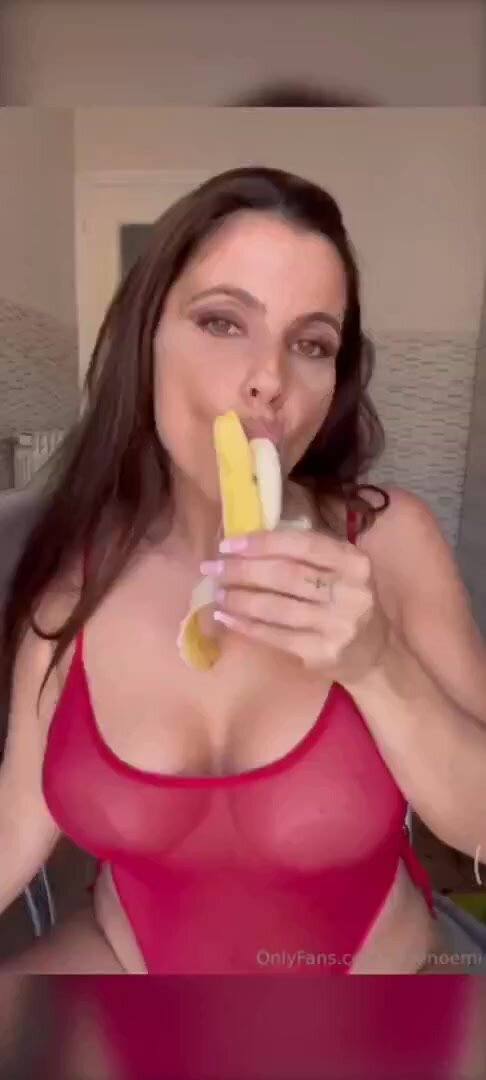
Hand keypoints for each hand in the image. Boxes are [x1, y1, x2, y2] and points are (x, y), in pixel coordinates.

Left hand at [200, 527, 390, 685]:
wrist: (374, 654)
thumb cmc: (346, 601)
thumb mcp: (341, 570)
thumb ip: (307, 553)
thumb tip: (246, 541)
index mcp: (354, 562)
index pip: (302, 544)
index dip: (261, 542)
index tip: (227, 544)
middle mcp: (350, 591)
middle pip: (284, 574)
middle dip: (241, 570)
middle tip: (211, 568)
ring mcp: (338, 624)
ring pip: (276, 607)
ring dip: (239, 598)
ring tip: (216, 592)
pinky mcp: (323, 652)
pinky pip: (275, 635)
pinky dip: (246, 625)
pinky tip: (227, 617)